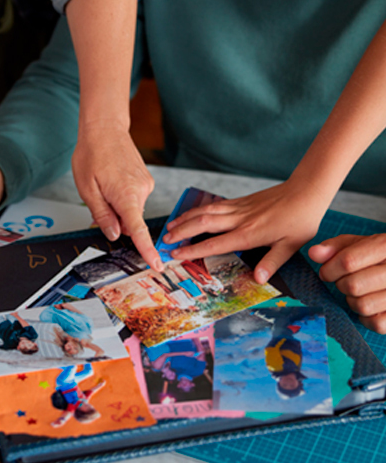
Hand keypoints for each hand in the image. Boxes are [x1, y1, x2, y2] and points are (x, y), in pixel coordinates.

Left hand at [72, 123, 161, 269]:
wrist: (104, 128)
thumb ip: (102, 215)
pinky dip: (123, 198)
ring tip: (103, 185)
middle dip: (115, 219)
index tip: (156, 264)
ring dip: (117, 207)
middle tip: (98, 201)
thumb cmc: (92, 155)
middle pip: (130, 221)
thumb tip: (115, 235)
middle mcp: (141, 191)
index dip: (147, 249)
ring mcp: (146, 185)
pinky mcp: (145, 180)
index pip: (139, 230)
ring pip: (131, 210)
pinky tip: (112, 181)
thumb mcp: (87, 189)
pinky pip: (134, 199)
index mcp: (127, 195)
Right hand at [162, 179, 331, 282]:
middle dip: (181, 232)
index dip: (193, 250)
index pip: (215, 243)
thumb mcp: (291, 245)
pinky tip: (190, 214)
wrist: (306, 191)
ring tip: (170, 227)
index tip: (176, 255)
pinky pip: (214, 206)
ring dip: (185, 219)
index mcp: (249, 233)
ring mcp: (238, 208)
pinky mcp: (240, 202)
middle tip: (164, 241)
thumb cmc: (301, 219)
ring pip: (205, 212)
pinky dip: (198, 210)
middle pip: (203, 224)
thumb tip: (258, 279)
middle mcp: (239, 219)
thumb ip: (272, 262)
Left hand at [309, 234, 385, 332]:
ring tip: (359, 292)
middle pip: (353, 286)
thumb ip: (334, 247)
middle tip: (346, 281)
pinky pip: (376, 323)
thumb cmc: (376, 256)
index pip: (348, 261)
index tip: (326, 273)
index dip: (329, 270)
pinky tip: (369, 305)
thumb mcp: (357, 244)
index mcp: (385, 246)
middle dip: (341, 285)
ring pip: (363, 306)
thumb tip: (313, 253)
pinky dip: (366, 318)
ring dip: (353, 301)